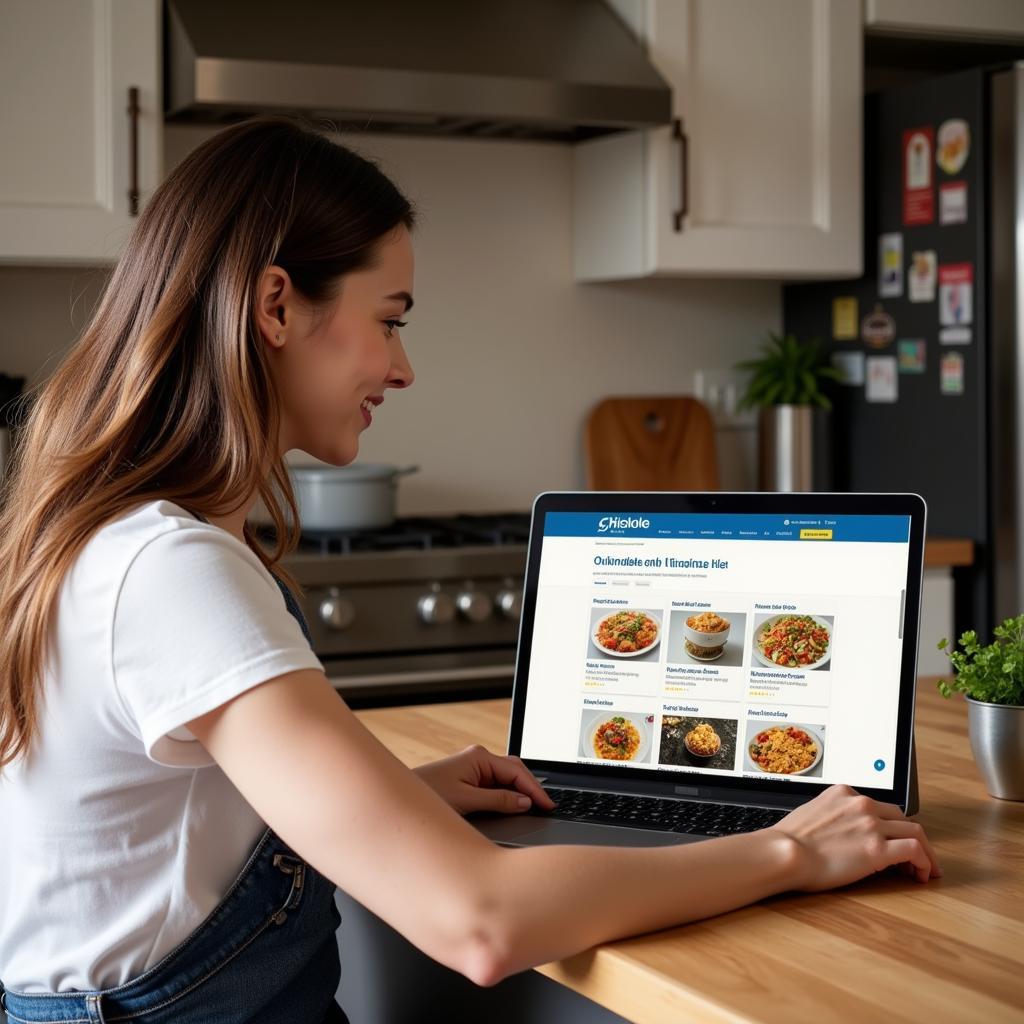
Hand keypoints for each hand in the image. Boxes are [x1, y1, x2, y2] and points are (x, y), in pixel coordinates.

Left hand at [414, 743, 556, 816]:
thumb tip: (524, 802)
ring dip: (520, 791)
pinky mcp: (468, 778)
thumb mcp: (467, 801)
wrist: (399, 803)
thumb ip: (498, 801)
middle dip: (531, 788)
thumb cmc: (428, 797)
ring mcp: (472, 768)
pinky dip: (508, 794)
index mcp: (479, 757)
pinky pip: (495, 784)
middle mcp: (477, 758)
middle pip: (514, 770)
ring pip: (506, 777)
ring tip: (535, 808)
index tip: (548, 805)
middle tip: (546, 808)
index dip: (535, 789)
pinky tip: (514, 805)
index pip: (517, 771)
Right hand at [771, 783, 942, 890]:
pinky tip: (922, 875)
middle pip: (902, 818)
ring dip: (925, 852)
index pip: (879, 807)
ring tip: (925, 870)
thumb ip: (833, 816)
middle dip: (913, 838)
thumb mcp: (812, 813)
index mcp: (844, 793)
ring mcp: (871, 825)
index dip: (891, 827)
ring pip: (915, 832)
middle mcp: (861, 804)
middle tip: (916, 859)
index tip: (893, 841)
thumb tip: (841, 832)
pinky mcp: (878, 849)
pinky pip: (915, 850)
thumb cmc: (790, 840)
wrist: (784, 852)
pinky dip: (925, 862)